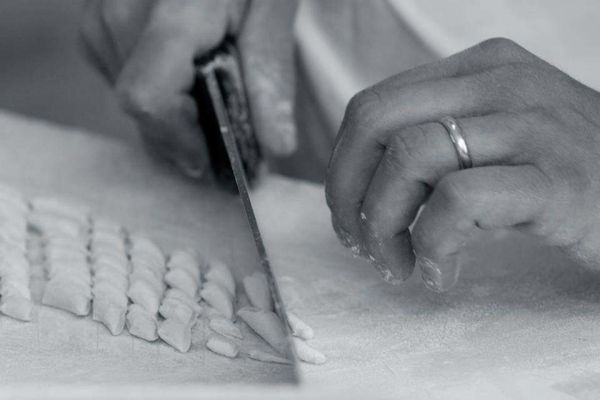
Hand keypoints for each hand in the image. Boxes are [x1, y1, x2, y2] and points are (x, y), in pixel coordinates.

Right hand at [80, 0, 296, 176]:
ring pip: (130, 100)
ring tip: (209, 93)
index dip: (180, 141)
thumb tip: (276, 147)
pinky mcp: (94, 22)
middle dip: (183, 135)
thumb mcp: (271, 10)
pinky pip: (121, 79)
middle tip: (226, 136)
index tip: (213, 159)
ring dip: (172, 113)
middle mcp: (120, 15)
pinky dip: (158, 91)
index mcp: (172, 12)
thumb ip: (270, 76)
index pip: (149, 100)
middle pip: (140, 110)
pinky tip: (185, 73)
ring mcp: (100, 17)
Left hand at [326, 38, 599, 290]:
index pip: (372, 107)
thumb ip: (434, 142)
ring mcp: (533, 125)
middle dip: (348, 192)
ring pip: (409, 158)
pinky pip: (459, 201)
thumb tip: (356, 185)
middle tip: (359, 242)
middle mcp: (502, 82)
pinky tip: (441, 272)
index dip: (342, 166)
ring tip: (400, 263)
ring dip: (384, 225)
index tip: (348, 214)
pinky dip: (433, 245)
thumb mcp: (493, 138)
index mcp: (478, 69)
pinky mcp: (557, 178)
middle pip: (376, 123)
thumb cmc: (563, 174)